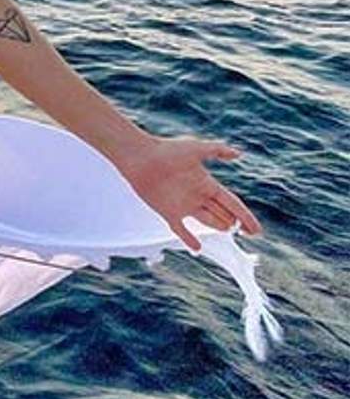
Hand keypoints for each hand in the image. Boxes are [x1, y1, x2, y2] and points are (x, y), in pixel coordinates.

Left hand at [117, 134, 262, 253]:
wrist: (141, 158)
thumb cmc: (168, 151)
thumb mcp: (196, 149)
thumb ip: (217, 151)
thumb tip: (239, 154)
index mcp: (207, 183)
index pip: (231, 203)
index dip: (244, 215)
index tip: (256, 229)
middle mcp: (197, 196)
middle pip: (221, 213)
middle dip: (233, 222)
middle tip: (246, 232)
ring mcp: (184, 206)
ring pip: (207, 220)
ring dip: (218, 226)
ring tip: (229, 232)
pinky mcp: (168, 213)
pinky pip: (181, 229)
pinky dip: (189, 239)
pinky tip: (198, 249)